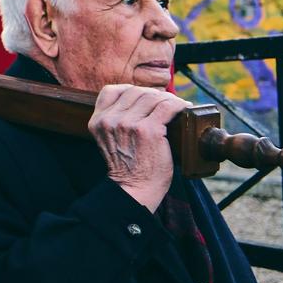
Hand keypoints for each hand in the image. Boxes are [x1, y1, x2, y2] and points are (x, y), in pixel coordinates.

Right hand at [89, 83, 190, 211]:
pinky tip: (184, 108)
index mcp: (98, 121)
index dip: (131, 91)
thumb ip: (115, 121)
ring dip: (168, 99)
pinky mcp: (149, 130)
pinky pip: (167, 106)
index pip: (111, 91)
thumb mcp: (110, 140)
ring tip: (177, 106)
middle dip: (154, 95)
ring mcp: (128, 124)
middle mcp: (110, 120)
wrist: (134, 190)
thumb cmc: (128, 168)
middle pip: (135, 92)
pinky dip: (179, 104)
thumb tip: (142, 101)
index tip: (145, 98)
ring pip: (152, 96)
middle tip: (167, 103)